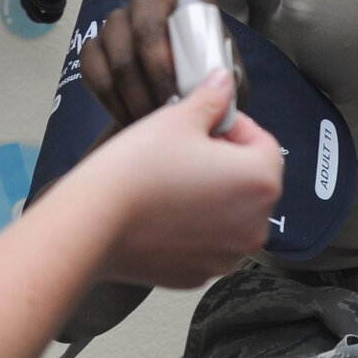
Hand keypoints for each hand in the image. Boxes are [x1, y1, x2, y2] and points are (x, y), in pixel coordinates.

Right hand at [81, 0, 248, 126]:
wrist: (173, 94)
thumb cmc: (204, 81)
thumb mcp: (225, 79)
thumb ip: (228, 79)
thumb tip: (223, 83)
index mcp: (184, 1)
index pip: (178, 14)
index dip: (179, 55)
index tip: (182, 97)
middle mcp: (146, 3)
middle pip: (144, 33)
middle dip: (156, 81)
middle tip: (167, 116)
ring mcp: (115, 24)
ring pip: (118, 59)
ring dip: (136, 99)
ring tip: (153, 127)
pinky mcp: (93, 49)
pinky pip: (96, 76)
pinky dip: (114, 105)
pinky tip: (130, 122)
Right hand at [81, 71, 281, 289]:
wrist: (94, 222)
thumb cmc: (136, 171)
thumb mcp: (177, 119)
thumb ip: (211, 99)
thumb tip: (223, 84)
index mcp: (259, 181)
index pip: (264, 143)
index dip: (234, 127)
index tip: (206, 124)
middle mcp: (254, 225)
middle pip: (249, 181)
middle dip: (223, 162)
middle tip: (183, 150)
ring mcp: (228, 255)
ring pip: (229, 214)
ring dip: (210, 196)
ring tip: (169, 181)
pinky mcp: (200, 274)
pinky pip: (206, 242)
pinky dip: (191, 227)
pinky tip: (160, 211)